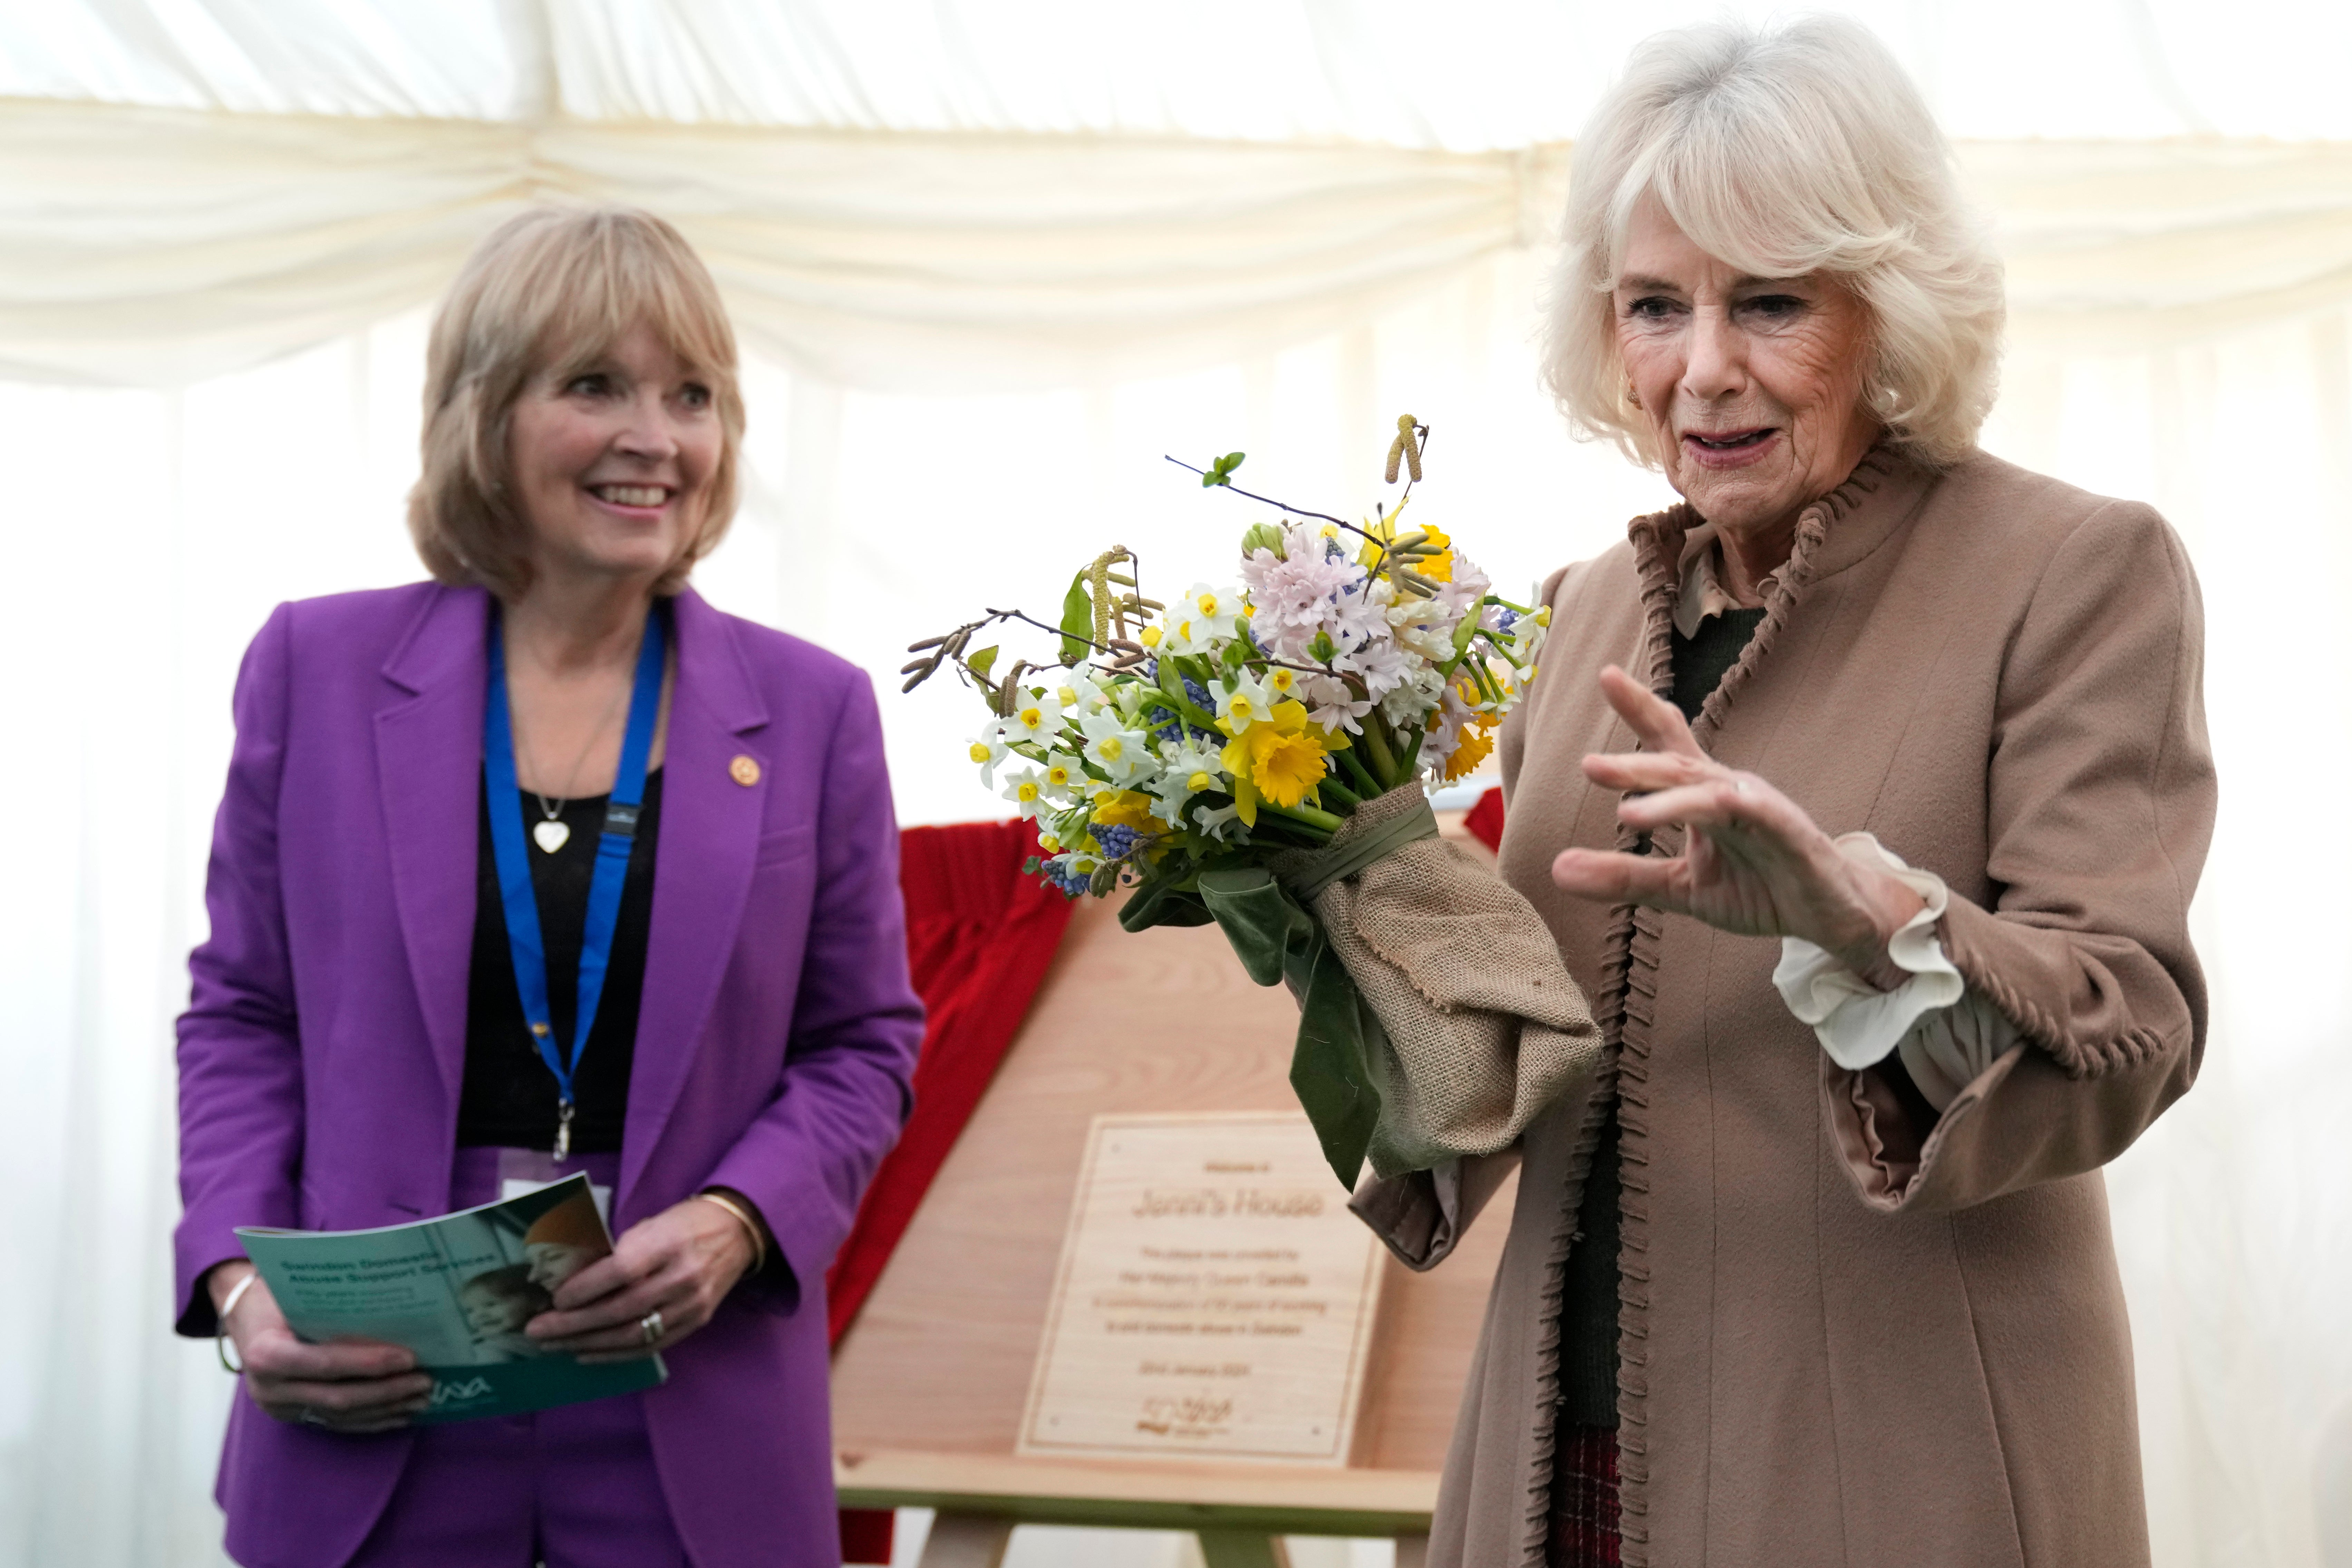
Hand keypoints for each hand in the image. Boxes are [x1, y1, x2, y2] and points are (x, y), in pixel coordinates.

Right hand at [210, 1263, 431, 1432]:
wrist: (243, 1316)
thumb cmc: (274, 1296)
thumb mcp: (294, 1295)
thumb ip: (332, 1307)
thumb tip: (396, 1308)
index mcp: (267, 1353)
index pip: (325, 1363)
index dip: (368, 1363)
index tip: (409, 1358)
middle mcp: (270, 1389)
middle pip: (338, 1397)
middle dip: (387, 1391)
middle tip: (426, 1380)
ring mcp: (280, 1408)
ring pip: (341, 1415)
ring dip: (385, 1408)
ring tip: (422, 1398)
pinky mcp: (292, 1417)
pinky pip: (336, 1424)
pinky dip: (370, 1420)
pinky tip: (399, 1414)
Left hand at [525, 1197, 754, 1363]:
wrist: (737, 1232)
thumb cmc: (684, 1223)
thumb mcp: (650, 1223)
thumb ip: (615, 1251)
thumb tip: (569, 1279)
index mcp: (669, 1243)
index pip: (622, 1270)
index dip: (585, 1288)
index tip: (555, 1299)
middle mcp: (682, 1277)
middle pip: (621, 1309)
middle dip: (573, 1324)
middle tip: (537, 1329)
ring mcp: (690, 1305)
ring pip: (631, 1335)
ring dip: (586, 1343)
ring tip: (553, 1345)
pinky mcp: (695, 1323)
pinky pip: (649, 1347)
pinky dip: (613, 1355)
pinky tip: (585, 1354)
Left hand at [1550, 665, 1923, 987]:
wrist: (1828, 916)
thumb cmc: (1758, 888)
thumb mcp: (1680, 887)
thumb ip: (1624, 876)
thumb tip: (1555, 869)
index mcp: (1702, 795)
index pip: (1667, 745)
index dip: (1640, 708)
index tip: (1606, 674)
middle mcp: (1729, 791)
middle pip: (1679, 766)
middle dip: (1636, 764)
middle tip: (1589, 766)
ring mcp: (1763, 810)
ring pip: (1712, 795)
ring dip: (1672, 801)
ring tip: (1629, 814)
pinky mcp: (1793, 836)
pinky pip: (1766, 817)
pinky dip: (1742, 812)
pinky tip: (1725, 806)